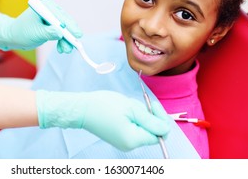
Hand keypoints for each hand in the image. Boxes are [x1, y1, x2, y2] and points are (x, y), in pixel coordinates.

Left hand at [0, 0, 81, 51]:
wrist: (13, 37)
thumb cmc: (21, 32)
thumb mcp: (36, 33)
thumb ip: (49, 32)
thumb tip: (61, 33)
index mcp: (44, 5)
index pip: (60, 15)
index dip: (70, 26)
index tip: (77, 34)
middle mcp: (50, 8)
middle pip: (65, 21)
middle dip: (69, 34)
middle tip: (75, 44)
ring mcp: (52, 16)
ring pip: (65, 28)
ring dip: (67, 40)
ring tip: (66, 50)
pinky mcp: (53, 25)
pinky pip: (62, 32)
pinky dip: (63, 41)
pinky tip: (62, 48)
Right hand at [36, 90, 169, 151]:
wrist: (82, 108)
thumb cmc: (104, 106)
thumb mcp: (131, 108)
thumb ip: (151, 120)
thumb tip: (165, 129)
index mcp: (134, 139)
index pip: (160, 133)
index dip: (159, 118)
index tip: (152, 104)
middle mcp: (130, 145)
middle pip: (152, 131)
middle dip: (148, 115)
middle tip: (137, 103)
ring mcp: (124, 142)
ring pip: (143, 128)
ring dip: (139, 115)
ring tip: (126, 106)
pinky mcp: (119, 137)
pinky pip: (134, 128)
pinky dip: (132, 118)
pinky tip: (123, 110)